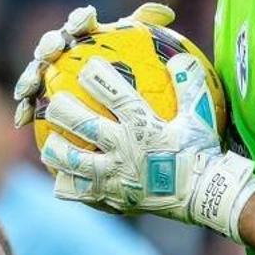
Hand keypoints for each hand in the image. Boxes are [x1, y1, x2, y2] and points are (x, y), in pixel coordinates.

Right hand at [12, 3, 175, 126]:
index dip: (81, 19)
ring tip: (28, 87)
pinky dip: (24, 109)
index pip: (81, 23)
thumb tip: (166, 14)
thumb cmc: (126, 74)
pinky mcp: (37, 96)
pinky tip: (22, 120)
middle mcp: (61, 51)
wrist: (110, 107)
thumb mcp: (141, 56)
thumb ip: (147, 32)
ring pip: (33, 72)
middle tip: (52, 50)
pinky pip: (29, 103)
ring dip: (28, 77)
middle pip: (51, 44)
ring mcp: (46, 74)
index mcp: (83, 37)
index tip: (87, 19)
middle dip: (49, 44)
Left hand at [40, 53, 254, 240]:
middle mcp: (123, 149)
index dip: (97, 78)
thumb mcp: (200, 116)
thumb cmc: (200, 152)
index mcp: (142, 126)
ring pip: (74, 161)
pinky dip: (69, 186)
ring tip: (49, 146)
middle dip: (64, 109)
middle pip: (84, 125)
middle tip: (53, 102)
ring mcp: (114, 176)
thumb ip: (189, 84)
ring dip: (58, 150)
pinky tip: (61, 181)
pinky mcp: (111, 198)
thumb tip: (180, 56)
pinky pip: (82, 193)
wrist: (205, 197)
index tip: (85, 66)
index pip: (115, 95)